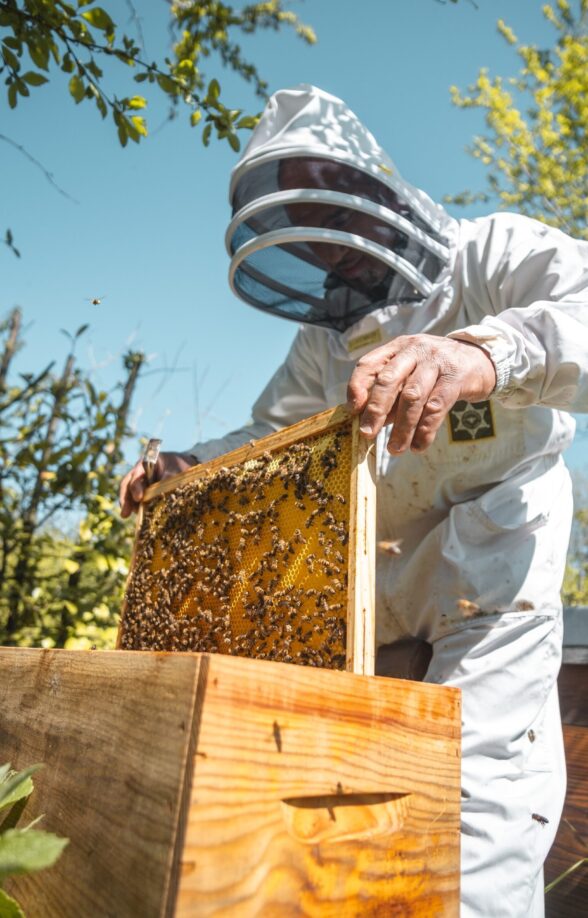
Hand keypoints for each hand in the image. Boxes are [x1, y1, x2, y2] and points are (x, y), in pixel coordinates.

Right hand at [119, 451, 195, 517]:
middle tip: (125, 513)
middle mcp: (139, 473)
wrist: (182, 466)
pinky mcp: (144, 493)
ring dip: (128, 505)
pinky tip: (139, 515)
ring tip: (127, 516)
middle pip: (128, 485)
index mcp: (146, 463)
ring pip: (130, 494)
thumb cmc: (178, 466)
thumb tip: (162, 494)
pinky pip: (137, 501)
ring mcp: (140, 483)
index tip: (139, 498)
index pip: (136, 475)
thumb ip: (168, 480)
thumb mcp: (176, 470)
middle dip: (126, 499)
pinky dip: (137, 508)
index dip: (136, 487)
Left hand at [347, 334, 496, 453]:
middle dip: (376, 410)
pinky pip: (436, 406)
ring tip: (395, 449)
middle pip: (389, 379)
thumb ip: (391, 394)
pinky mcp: (456, 377)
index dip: (357, 386)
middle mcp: (415, 350)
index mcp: (398, 347)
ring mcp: (437, 361)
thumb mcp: (411, 373)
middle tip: (367, 435)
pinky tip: (418, 446)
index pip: (369, 364)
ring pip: (413, 396)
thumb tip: (367, 421)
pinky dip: (425, 430)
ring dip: (402, 427)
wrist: (481, 360)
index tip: (352, 411)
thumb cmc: (437, 371)